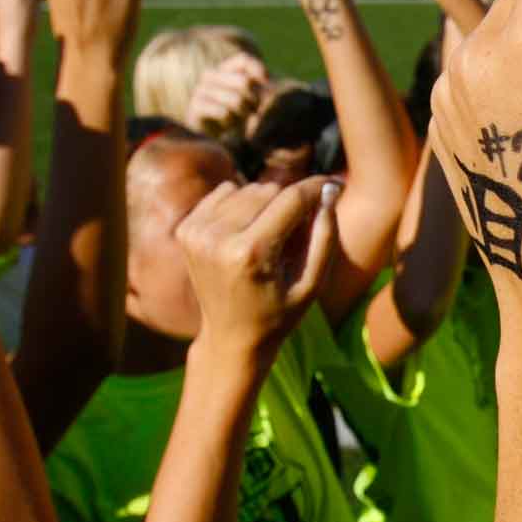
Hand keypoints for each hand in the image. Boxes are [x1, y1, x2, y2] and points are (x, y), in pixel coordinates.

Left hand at [176, 176, 340, 358]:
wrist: (229, 336)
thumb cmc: (278, 313)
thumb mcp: (312, 284)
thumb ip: (325, 236)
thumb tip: (329, 190)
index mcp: (250, 253)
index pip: (291, 199)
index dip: (316, 188)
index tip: (334, 184)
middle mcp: (217, 237)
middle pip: (269, 190)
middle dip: (290, 203)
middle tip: (298, 231)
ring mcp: (196, 231)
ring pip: (247, 188)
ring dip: (266, 204)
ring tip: (271, 237)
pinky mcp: (186, 227)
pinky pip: (225, 193)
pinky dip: (241, 204)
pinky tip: (246, 232)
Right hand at [184, 52, 270, 139]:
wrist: (210, 138)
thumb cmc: (235, 116)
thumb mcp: (251, 99)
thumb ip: (260, 86)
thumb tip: (267, 78)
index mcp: (223, 69)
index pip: (243, 60)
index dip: (259, 70)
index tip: (267, 85)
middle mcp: (210, 75)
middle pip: (244, 82)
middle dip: (254, 100)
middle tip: (253, 111)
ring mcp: (200, 90)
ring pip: (236, 99)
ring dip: (244, 114)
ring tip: (239, 119)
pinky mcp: (195, 107)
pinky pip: (223, 112)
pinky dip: (230, 121)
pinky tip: (226, 125)